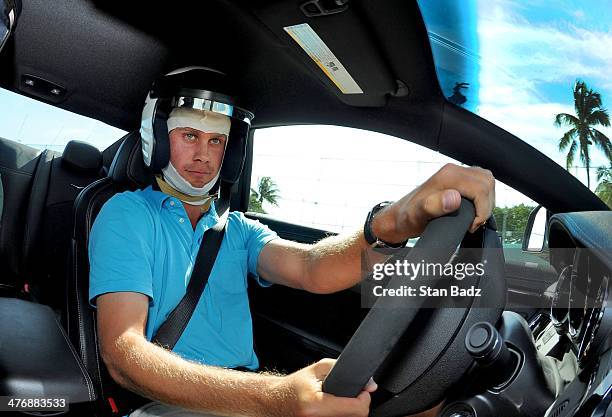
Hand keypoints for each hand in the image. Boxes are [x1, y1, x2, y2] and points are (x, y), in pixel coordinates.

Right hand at [278, 358, 376, 416]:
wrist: (273, 401)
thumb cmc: (294, 387)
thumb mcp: (316, 370)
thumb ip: (342, 370)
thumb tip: (370, 384)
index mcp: (316, 405)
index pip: (356, 409)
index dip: (363, 399)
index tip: (362, 392)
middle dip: (357, 406)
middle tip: (350, 397)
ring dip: (349, 413)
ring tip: (339, 404)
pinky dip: (341, 416)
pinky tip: (334, 411)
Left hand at [373, 164, 495, 241]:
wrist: (399, 218)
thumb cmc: (407, 218)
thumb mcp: (417, 215)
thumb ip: (433, 206)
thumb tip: (454, 198)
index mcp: (447, 176)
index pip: (482, 188)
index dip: (483, 209)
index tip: (471, 224)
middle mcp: (452, 171)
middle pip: (487, 182)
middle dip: (486, 206)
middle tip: (473, 222)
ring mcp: (455, 175)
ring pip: (486, 182)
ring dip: (486, 202)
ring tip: (473, 218)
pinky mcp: (457, 181)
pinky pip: (480, 184)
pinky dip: (482, 198)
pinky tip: (472, 211)